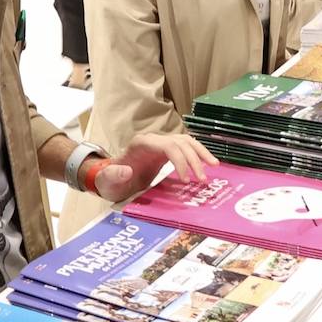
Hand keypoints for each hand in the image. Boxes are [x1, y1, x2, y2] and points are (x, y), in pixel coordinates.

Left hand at [84, 132, 217, 202]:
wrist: (110, 179)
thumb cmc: (109, 181)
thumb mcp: (107, 182)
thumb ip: (113, 176)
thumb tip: (126, 171)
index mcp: (141, 144)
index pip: (169, 146)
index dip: (181, 161)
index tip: (186, 180)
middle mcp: (153, 140)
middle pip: (181, 142)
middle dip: (195, 159)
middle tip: (203, 179)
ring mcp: (160, 144)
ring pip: (186, 142)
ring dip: (201, 153)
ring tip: (215, 166)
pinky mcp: (166, 151)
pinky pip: (186, 148)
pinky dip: (198, 154)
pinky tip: (208, 164)